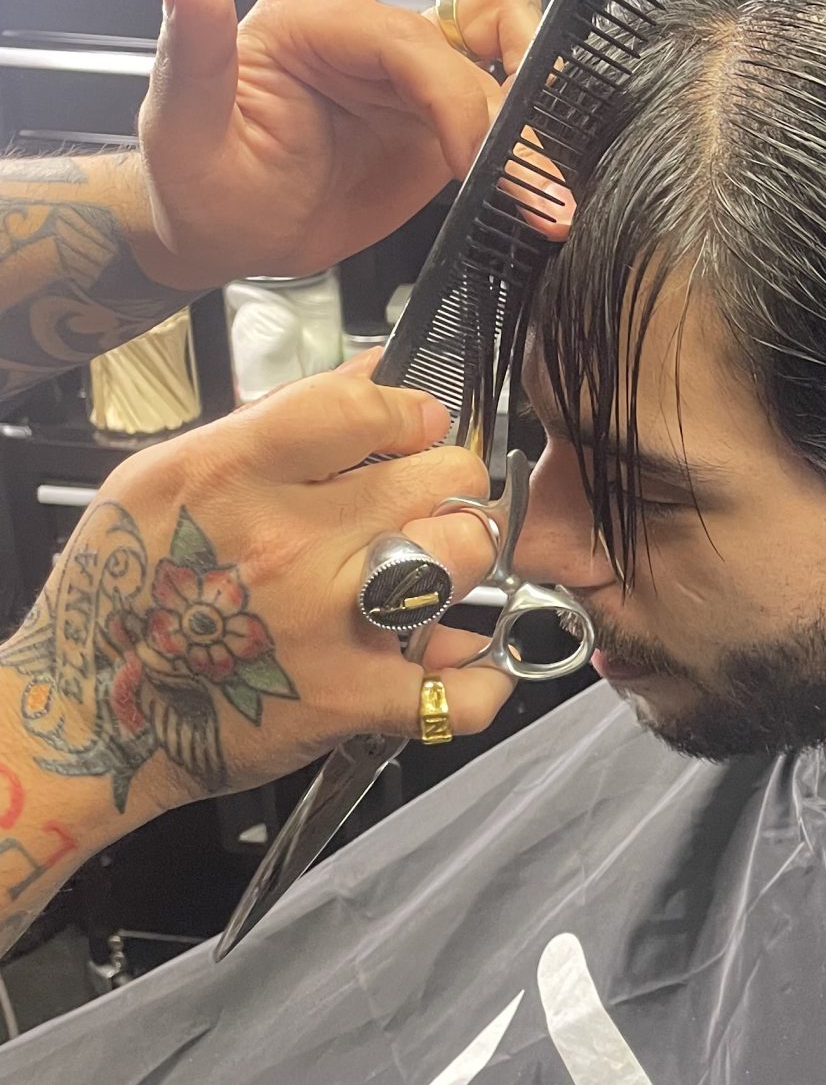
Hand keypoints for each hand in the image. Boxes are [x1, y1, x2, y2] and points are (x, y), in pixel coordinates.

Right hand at [0, 368, 514, 853]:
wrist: (91, 713)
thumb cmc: (126, 589)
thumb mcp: (168, 476)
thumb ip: (279, 421)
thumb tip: (374, 371)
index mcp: (235, 476)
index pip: (365, 408)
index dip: (409, 411)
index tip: (414, 426)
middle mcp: (288, 543)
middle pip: (441, 474)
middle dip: (444, 481)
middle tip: (422, 503)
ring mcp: (328, 622)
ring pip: (464, 554)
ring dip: (458, 560)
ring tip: (427, 571)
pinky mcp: (351, 699)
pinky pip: (460, 690)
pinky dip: (475, 684)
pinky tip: (453, 662)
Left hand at [134, 0, 546, 290]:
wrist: (224, 235)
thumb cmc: (197, 183)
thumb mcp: (182, 123)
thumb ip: (195, 46)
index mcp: (310, 26)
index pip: (404, 39)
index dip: (449, 91)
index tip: (467, 154)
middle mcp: (368, 43)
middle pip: (470, 41)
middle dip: (508, 108)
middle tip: (526, 175)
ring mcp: (410, 82)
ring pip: (502, 58)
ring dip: (533, 119)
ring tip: (547, 187)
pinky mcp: (437, 122)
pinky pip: (501, 110)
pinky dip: (529, 142)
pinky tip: (540, 188)